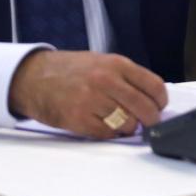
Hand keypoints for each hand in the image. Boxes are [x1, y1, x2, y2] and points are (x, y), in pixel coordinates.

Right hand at [7, 50, 166, 138]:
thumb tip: (150, 98)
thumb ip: (125, 78)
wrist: (34, 77)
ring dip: (128, 127)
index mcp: (116, 64)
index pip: (153, 86)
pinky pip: (107, 134)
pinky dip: (110, 133)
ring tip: (120, 122)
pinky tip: (103, 125)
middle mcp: (106, 81)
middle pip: (145, 108)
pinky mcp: (79, 120)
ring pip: (128, 124)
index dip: (161, 101)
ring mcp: (92, 101)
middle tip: (147, 122)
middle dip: (150, 119)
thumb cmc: (70, 70)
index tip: (159, 106)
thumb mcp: (101, 62)